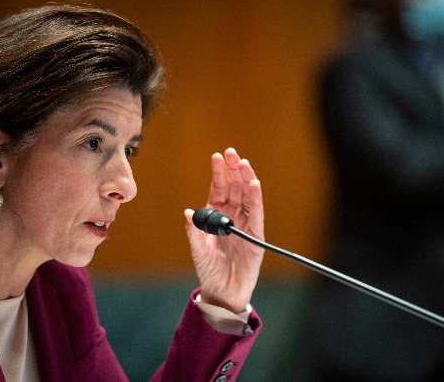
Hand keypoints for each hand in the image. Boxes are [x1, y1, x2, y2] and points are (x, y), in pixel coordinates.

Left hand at [184, 148, 264, 313]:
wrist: (223, 290)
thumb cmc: (208, 269)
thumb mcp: (197, 249)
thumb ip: (193, 231)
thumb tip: (187, 212)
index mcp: (215, 216)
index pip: (218, 189)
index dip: (218, 174)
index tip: (216, 157)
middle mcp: (231, 216)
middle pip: (234, 188)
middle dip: (233, 170)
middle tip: (231, 153)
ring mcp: (244, 224)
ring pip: (246, 197)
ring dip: (246, 179)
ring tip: (244, 163)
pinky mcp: (255, 236)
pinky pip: (256, 214)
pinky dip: (255, 199)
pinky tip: (254, 185)